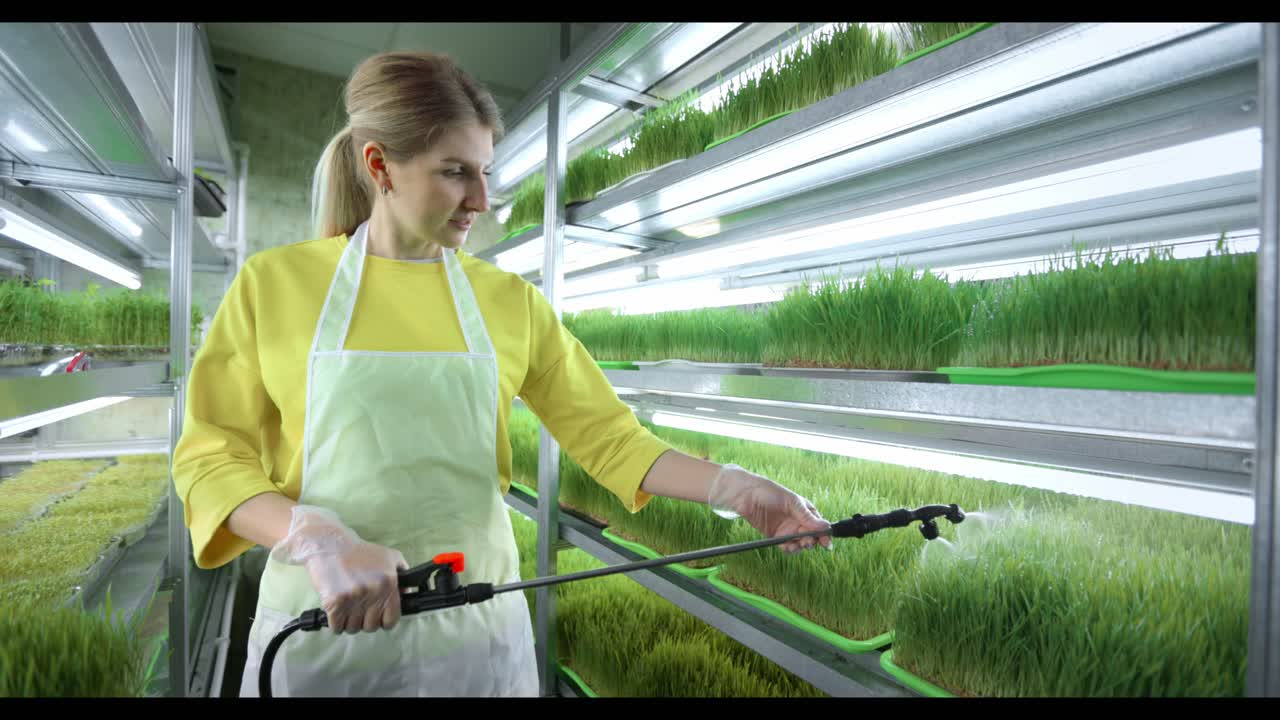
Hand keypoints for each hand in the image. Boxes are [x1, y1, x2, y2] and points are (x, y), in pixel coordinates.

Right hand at [269, 505, 407, 633]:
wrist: (330, 545)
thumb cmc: (359, 552)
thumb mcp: (389, 557)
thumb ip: (403, 575)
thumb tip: (407, 593)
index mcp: (389, 583)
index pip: (391, 620)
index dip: (384, 620)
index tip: (378, 617)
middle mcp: (373, 591)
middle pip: (371, 626)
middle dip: (365, 620)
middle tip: (359, 609)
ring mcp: (353, 598)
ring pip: (353, 628)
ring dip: (349, 622)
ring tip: (347, 607)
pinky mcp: (334, 602)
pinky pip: (336, 627)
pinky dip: (335, 623)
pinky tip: (336, 610)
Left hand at [708, 465, 832, 552]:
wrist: (746, 495)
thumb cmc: (770, 492)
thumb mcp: (791, 502)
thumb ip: (806, 516)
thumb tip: (826, 527)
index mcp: (805, 510)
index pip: (819, 525)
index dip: (824, 535)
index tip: (826, 543)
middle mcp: (798, 521)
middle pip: (811, 536)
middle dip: (811, 541)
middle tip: (806, 542)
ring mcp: (787, 529)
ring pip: (799, 543)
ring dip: (799, 547)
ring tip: (795, 545)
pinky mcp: (776, 536)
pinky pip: (786, 546)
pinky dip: (788, 549)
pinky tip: (786, 547)